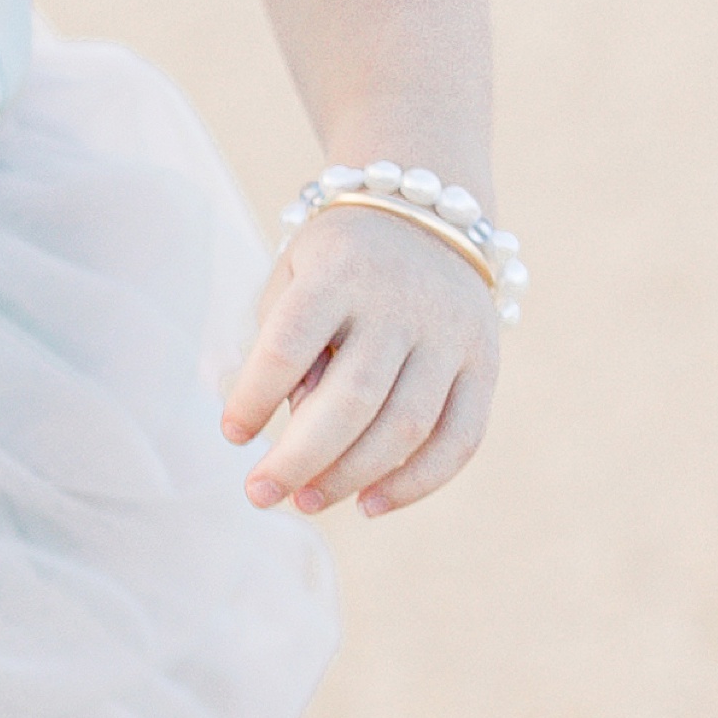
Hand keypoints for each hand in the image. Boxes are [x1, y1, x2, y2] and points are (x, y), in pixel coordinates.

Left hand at [222, 205, 500, 519]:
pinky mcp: (486, 363)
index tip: (231, 434)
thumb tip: (297, 426)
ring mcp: (451, 335)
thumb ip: (287, 345)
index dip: (253, 397)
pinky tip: (370, 504)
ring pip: (406, 427)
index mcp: (340, 272)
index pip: (289, 345)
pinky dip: (418, 482)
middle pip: (351, 400)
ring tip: (306, 502)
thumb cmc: (338, 263)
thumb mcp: (296, 278)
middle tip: (259, 494)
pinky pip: (461, 438)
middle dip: (299, 460)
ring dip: (351, 477)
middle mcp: (402, 302)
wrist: (427, 214)